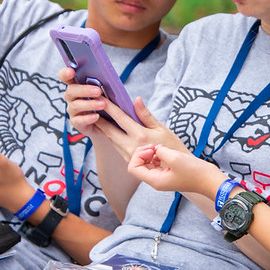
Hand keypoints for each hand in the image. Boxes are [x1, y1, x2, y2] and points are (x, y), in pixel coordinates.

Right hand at [59, 66, 104, 140]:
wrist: (106, 122)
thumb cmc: (104, 101)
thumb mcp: (104, 91)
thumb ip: (101, 84)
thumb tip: (107, 77)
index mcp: (76, 85)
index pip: (65, 77)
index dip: (65, 74)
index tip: (71, 71)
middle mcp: (71, 97)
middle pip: (71, 91)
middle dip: (84, 90)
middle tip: (98, 91)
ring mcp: (72, 110)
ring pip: (76, 105)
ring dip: (90, 104)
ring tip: (103, 104)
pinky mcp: (76, 122)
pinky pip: (79, 120)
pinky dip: (88, 118)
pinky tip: (97, 116)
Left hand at [60, 67, 187, 160]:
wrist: (179, 171)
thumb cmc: (174, 147)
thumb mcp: (162, 128)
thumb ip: (146, 115)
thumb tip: (136, 99)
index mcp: (141, 136)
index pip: (121, 119)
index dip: (110, 108)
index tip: (101, 98)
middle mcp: (132, 147)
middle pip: (110, 131)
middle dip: (100, 118)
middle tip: (90, 107)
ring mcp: (129, 156)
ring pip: (111, 140)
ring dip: (103, 128)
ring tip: (95, 116)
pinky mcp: (129, 162)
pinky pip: (116, 147)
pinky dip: (110, 137)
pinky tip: (107, 130)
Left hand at [128, 144, 224, 196]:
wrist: (210, 180)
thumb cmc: (195, 172)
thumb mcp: (175, 158)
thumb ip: (160, 151)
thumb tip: (156, 149)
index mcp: (155, 180)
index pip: (133, 168)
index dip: (138, 155)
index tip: (152, 149)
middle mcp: (156, 180)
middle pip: (138, 165)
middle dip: (143, 153)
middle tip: (155, 146)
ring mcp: (161, 177)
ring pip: (146, 163)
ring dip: (150, 153)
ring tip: (162, 148)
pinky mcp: (168, 173)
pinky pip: (155, 163)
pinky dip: (157, 155)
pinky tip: (166, 151)